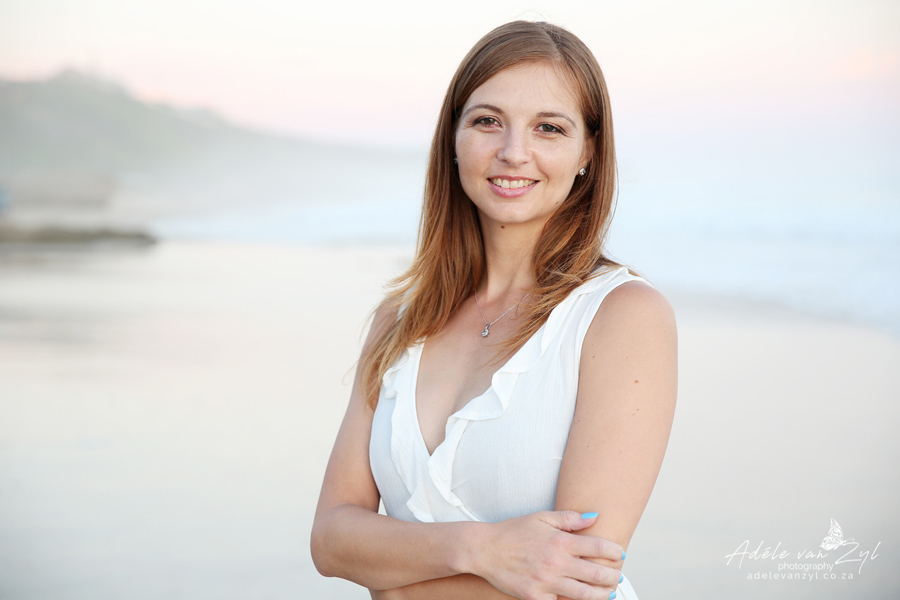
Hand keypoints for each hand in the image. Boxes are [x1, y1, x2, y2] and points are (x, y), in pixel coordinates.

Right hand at [469, 510, 622, 599]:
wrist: (484, 549)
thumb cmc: (512, 532)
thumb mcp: (541, 518)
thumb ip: (569, 518)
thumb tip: (594, 517)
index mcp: (559, 541)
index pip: (598, 546)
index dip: (614, 551)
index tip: (620, 554)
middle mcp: (556, 562)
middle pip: (597, 573)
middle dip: (613, 576)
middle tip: (617, 576)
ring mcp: (546, 581)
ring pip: (585, 594)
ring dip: (601, 594)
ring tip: (607, 592)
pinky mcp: (535, 597)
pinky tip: (578, 599)